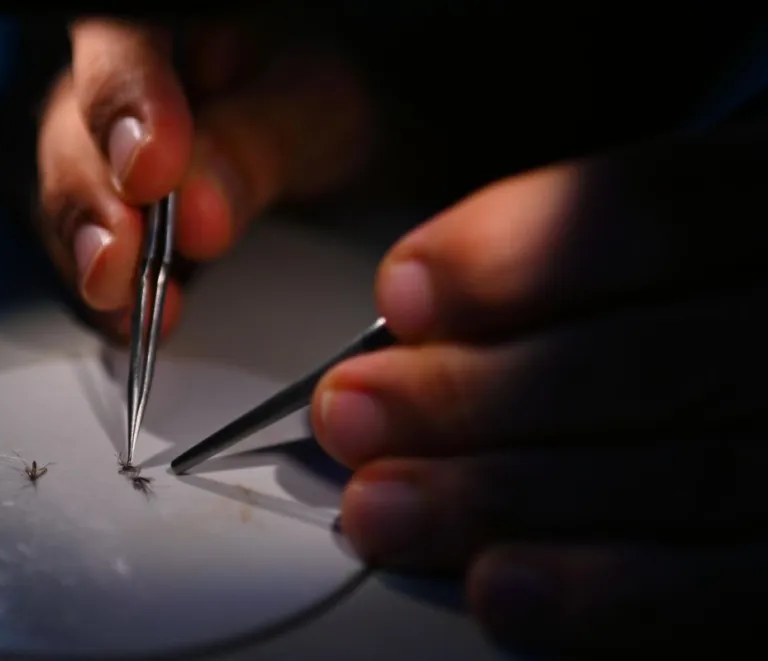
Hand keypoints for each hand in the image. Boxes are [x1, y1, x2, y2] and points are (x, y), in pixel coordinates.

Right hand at [35, 16, 374, 338]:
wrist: (346, 142)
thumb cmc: (329, 103)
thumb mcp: (318, 109)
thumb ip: (254, 142)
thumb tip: (194, 211)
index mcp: (173, 24)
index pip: (120, 38)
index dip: (120, 100)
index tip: (147, 170)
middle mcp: (127, 80)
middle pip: (71, 124)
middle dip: (93, 196)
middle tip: (123, 255)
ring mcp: (110, 149)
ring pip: (68, 193)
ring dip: (90, 253)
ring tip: (125, 300)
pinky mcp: (116, 215)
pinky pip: (86, 252)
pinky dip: (105, 293)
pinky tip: (128, 317)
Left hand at [311, 124, 767, 655]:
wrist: (764, 421)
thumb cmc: (692, 321)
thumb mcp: (666, 258)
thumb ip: (574, 269)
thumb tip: (421, 323)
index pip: (662, 211)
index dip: (517, 252)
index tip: (403, 290)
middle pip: (647, 360)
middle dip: (473, 394)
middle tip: (354, 412)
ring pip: (682, 477)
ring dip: (499, 495)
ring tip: (383, 506)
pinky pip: (730, 587)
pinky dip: (605, 592)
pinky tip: (499, 588)